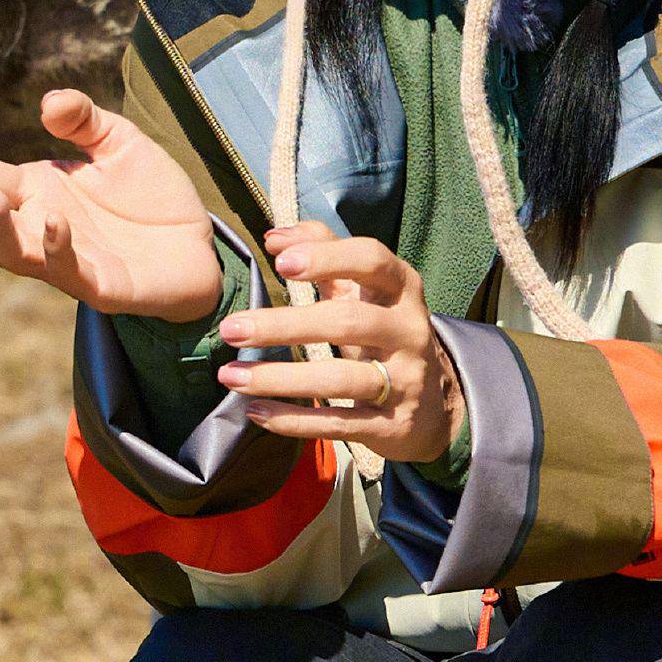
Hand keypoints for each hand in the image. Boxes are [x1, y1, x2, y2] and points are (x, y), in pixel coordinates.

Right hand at [0, 90, 222, 320]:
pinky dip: (56, 248)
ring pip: (12, 253)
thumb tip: (49, 103)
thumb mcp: (119, 142)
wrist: (197, 245)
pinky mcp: (98, 285)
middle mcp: (39, 226)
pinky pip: (68, 271)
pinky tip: (55, 221)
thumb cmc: (150, 196)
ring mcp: (64, 260)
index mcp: (36, 190)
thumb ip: (85, 120)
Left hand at [215, 223, 466, 464]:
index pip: (371, 260)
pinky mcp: (393, 425)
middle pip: (348, 322)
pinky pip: (339, 423)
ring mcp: (405, 380)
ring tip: (230, 376)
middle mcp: (410, 331)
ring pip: (340, 379)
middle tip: (231, 329)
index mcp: (402, 289)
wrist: (431, 405)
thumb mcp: (362, 289)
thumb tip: (274, 236)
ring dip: (279, 378)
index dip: (328, 257)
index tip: (280, 263)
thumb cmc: (382, 331)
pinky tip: (256, 411)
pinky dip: (294, 420)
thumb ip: (323, 251)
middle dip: (284, 325)